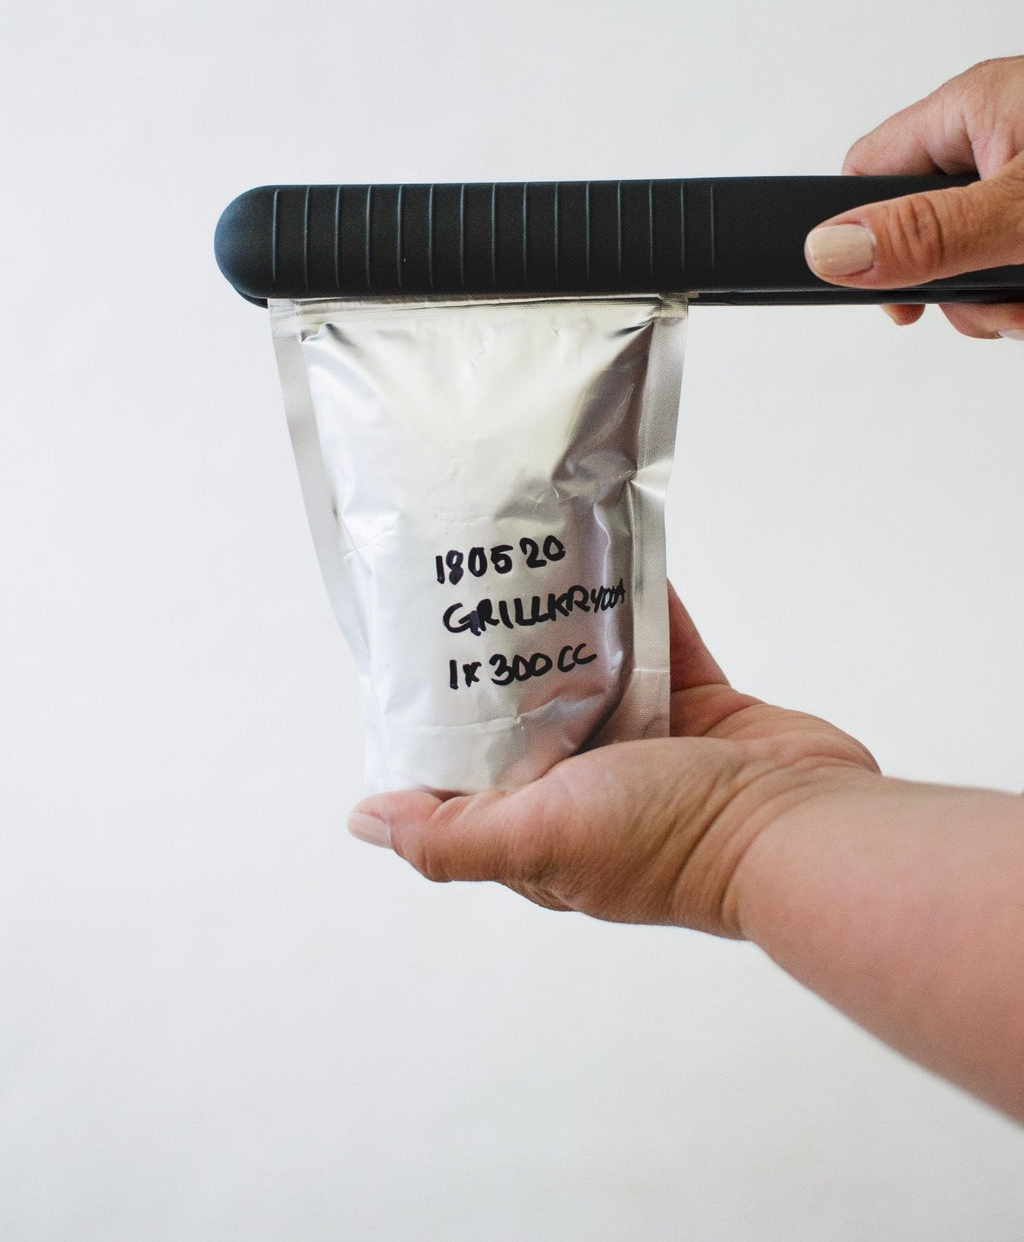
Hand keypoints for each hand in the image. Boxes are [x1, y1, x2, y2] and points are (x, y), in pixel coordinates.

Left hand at [347, 589, 877, 934]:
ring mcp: (651, 743)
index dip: (441, 724)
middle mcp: (591, 786)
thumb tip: (364, 821)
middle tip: (474, 581)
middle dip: (505, 655)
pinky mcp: (702, 703)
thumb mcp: (541, 840)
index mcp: (544, 825)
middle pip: (531, 710)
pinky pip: (660, 639)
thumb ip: (451, 836)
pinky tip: (619, 549)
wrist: (800, 826)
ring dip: (571, 620)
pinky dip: (642, 600)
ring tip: (535, 554)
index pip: (470, 773)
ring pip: (595, 666)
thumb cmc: (668, 839)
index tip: (417, 656)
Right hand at [803, 56, 1023, 337]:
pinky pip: (1014, 259)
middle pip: (920, 230)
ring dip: (1002, 297)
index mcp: (970, 107)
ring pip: (972, 256)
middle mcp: (996, 135)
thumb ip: (928, 233)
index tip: (895, 301)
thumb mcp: (1022, 210)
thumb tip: (829, 249)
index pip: (865, 172)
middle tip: (999, 305)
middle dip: (954, 286)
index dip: (860, 242)